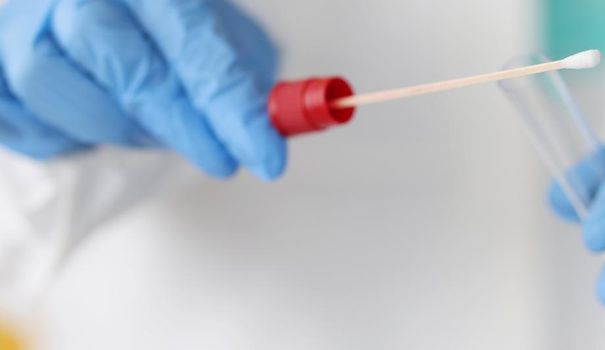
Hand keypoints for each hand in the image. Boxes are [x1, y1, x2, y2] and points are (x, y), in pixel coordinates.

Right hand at [0, 0, 283, 179]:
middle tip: (221, 158)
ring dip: (112, 125)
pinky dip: (57, 135)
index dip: (232, 106)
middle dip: (181, 126)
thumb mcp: (214, 28)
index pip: (195, 43)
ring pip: (53, 86)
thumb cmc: (159, 22)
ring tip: (145, 127)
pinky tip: (88, 125)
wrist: (93, 7)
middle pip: (124, 66)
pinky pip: (16, 117)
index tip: (265, 155)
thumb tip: (281, 119)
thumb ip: (242, 70)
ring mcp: (17, 21)